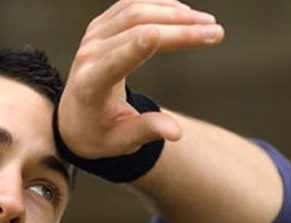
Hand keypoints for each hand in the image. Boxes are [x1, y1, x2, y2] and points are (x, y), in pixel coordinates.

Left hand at [58, 0, 224, 158]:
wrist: (74, 117)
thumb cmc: (100, 132)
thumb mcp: (122, 141)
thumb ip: (147, 131)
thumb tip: (176, 133)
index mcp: (91, 86)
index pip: (112, 64)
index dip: (134, 49)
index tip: (156, 36)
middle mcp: (88, 56)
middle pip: (135, 32)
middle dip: (179, 31)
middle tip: (216, 33)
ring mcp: (93, 37)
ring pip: (135, 12)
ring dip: (174, 13)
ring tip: (208, 23)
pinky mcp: (101, 26)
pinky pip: (132, 6)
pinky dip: (160, 5)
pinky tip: (185, 13)